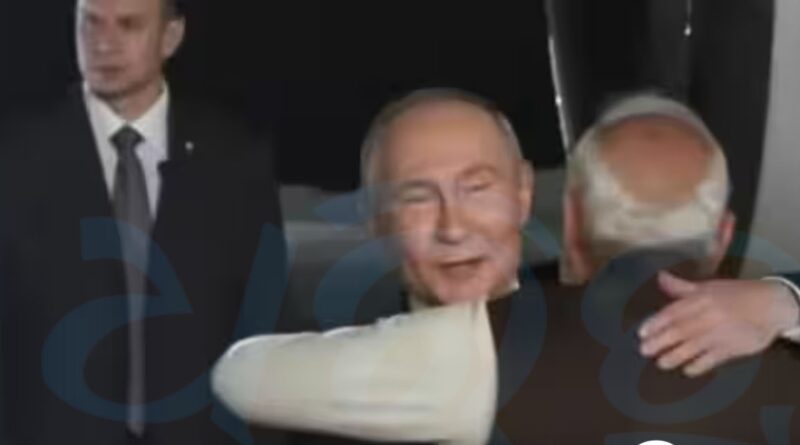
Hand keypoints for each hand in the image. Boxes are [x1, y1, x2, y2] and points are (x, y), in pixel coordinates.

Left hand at [638, 271, 799, 376]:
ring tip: (661, 362)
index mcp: (701, 299)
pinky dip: (698, 366)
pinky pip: (712, 359)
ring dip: (674, 357)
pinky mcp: (732, 348)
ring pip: (692, 347)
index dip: (656, 323)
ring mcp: (720, 333)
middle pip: (679, 331)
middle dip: (659, 342)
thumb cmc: (736, 295)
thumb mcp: (708, 287)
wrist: (771, 305)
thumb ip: (682, 287)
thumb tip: (660, 277)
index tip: (642, 332)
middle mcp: (709, 316)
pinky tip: (687, 370)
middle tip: (644, 350)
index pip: (673, 312)